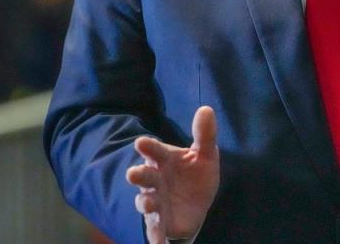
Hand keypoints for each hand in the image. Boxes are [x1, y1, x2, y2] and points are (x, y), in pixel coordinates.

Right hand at [125, 106, 219, 241]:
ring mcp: (155, 201)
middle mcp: (155, 180)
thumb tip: (206, 109)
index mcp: (164, 160)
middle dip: (138, 174)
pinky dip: (155, 238)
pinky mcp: (159, 222)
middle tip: (133, 173)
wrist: (196, 205)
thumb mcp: (205, 154)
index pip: (154, 150)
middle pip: (144, 176)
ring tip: (149, 204)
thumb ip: (204, 134)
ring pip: (146, 202)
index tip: (141, 142)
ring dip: (146, 203)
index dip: (148, 146)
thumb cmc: (195, 174)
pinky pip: (155, 230)